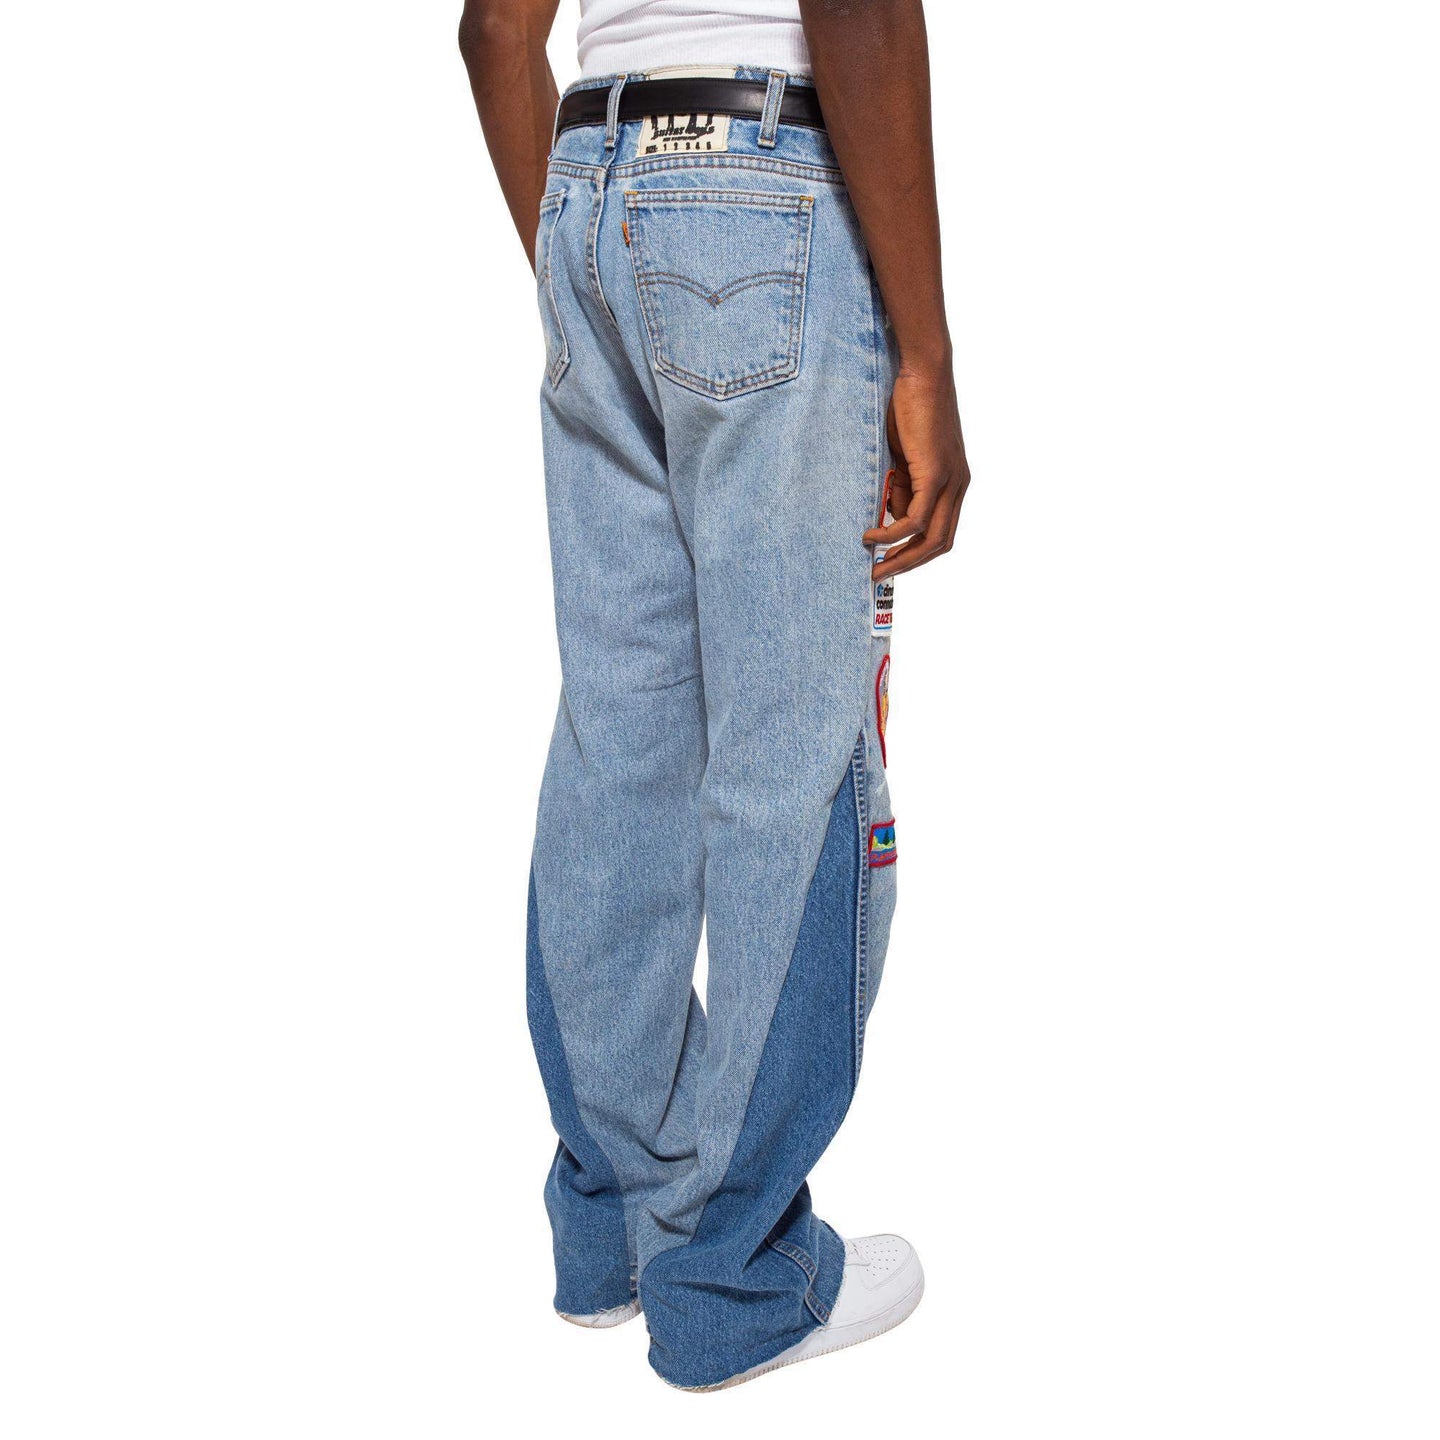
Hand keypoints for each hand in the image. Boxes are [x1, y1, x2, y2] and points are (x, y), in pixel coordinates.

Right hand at [863, 365, 970, 580]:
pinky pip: (917, 518)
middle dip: (908, 565)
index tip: (889, 563)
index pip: (941, 532)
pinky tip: (872, 537)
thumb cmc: (908, 408)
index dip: (916, 553)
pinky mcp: (937, 473)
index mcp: (953, 483)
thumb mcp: (903, 457)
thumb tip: (892, 516)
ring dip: (901, 558)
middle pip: (940, 544)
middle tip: (879, 577)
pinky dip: (894, 534)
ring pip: (931, 538)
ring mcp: (951, 481)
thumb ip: (902, 487)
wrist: (922, 373)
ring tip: (874, 566)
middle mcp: (958, 486)